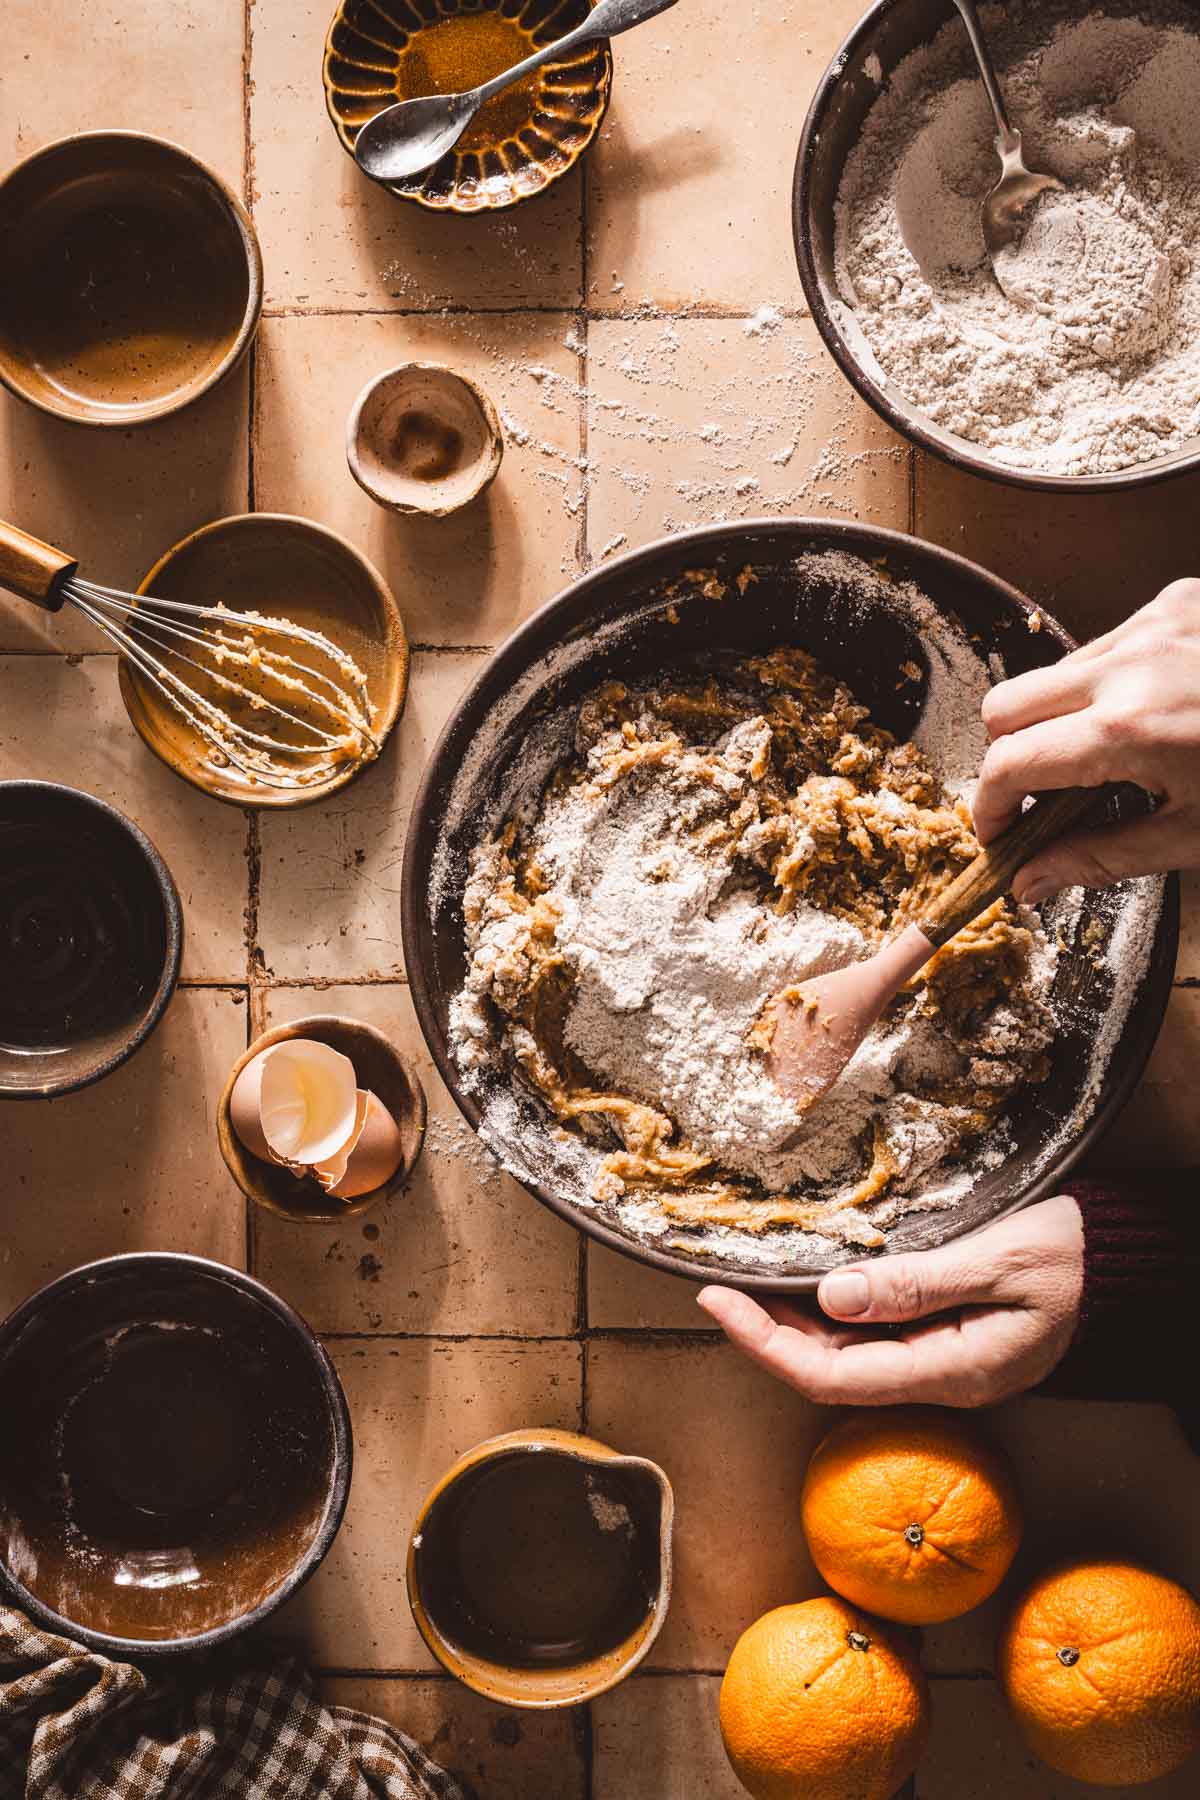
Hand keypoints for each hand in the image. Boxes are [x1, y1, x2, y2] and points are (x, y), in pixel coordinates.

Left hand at [696, 1194, 1082, 1406]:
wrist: (1124, 1261)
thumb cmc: (1072, 1255)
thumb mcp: (998, 1259)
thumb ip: (915, 1283)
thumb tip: (829, 1298)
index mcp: (951, 1369)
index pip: (830, 1376)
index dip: (764, 1345)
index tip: (716, 1303)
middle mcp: (939, 1376)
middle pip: (829, 1373)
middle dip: (765, 1337)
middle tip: (715, 1289)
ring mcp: (943, 1361)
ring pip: (847, 1357)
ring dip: (792, 1327)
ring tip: (743, 1285)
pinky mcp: (946, 1340)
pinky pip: (873, 1339)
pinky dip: (829, 1315)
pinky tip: (805, 1284)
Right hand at [972, 578, 1199, 901]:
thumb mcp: (1196, 835)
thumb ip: (1100, 858)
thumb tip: (1032, 882)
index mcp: (1127, 731)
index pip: (1008, 765)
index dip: (990, 807)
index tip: (1001, 833)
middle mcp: (1128, 665)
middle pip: (1005, 708)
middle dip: (1008, 758)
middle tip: (1040, 800)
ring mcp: (1153, 623)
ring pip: (1055, 671)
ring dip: (1060, 719)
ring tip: (1112, 761)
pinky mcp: (1180, 601)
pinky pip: (1109, 644)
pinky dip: (1109, 684)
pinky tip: (1155, 714)